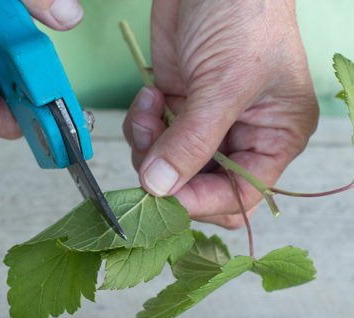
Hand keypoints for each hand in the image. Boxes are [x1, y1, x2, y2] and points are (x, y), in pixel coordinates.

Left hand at [123, 0, 318, 227]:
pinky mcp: (176, 105)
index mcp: (273, 136)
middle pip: (199, 185)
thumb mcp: (226, 83)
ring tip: (150, 110)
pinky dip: (142, 125)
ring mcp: (204, 122)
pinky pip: (151, 137)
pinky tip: (149, 95)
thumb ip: (193, 141)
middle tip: (151, 152)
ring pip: (168, 165)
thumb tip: (160, 187)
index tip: (165, 193)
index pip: (239, 195)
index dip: (202, 201)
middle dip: (169, 174)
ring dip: (150, 146)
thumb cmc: (245, 15)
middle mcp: (240, 135)